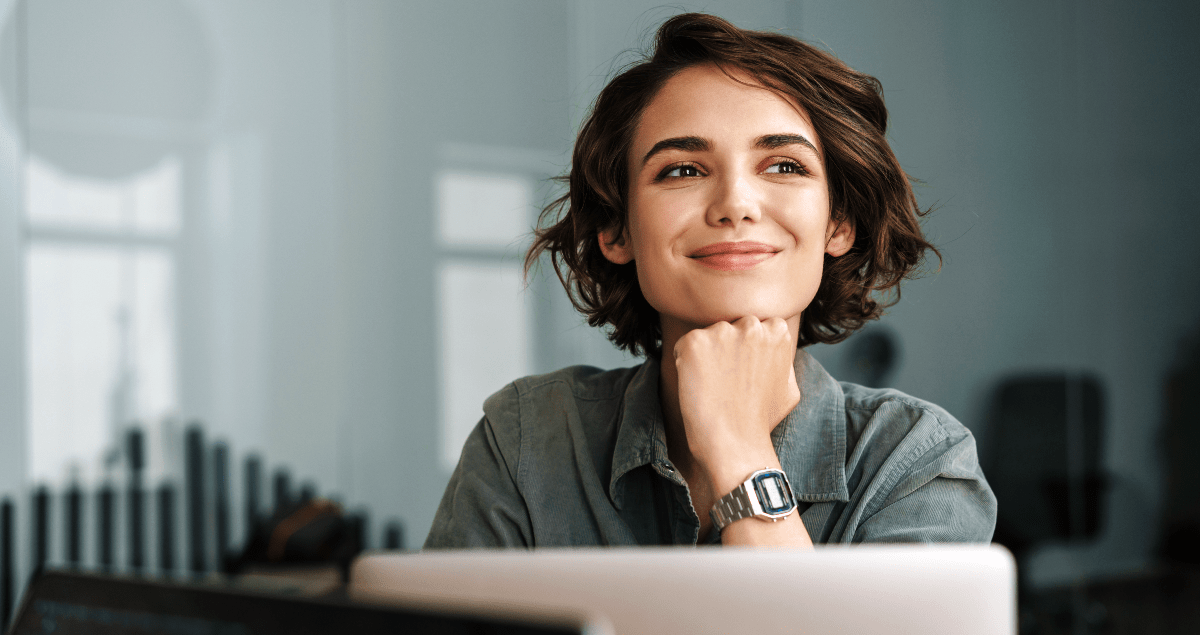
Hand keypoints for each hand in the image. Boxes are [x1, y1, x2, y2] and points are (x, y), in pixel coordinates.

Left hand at [672, 316, 800, 480]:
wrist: (735, 444)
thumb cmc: (761, 421)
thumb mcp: (789, 387)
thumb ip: (783, 360)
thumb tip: (776, 348)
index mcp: (777, 331)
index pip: (753, 326)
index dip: (745, 351)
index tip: (743, 374)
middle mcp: (751, 325)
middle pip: (729, 327)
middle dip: (725, 348)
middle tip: (726, 382)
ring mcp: (722, 332)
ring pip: (707, 336)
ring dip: (705, 356)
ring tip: (713, 387)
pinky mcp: (694, 343)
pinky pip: (683, 347)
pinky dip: (684, 364)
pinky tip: (697, 386)